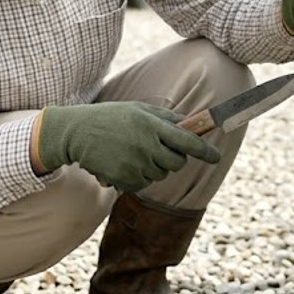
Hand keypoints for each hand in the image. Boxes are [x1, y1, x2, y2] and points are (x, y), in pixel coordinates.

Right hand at [34, 102, 221, 192]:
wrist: (77, 133)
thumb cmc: (111, 118)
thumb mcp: (139, 109)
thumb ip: (166, 117)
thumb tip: (192, 124)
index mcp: (152, 125)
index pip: (187, 141)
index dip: (205, 150)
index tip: (216, 156)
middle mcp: (146, 145)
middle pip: (177, 163)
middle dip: (174, 158)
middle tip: (158, 149)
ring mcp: (135, 163)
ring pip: (160, 174)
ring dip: (154, 167)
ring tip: (134, 152)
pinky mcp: (124, 178)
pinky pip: (144, 183)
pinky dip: (139, 177)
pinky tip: (124, 163)